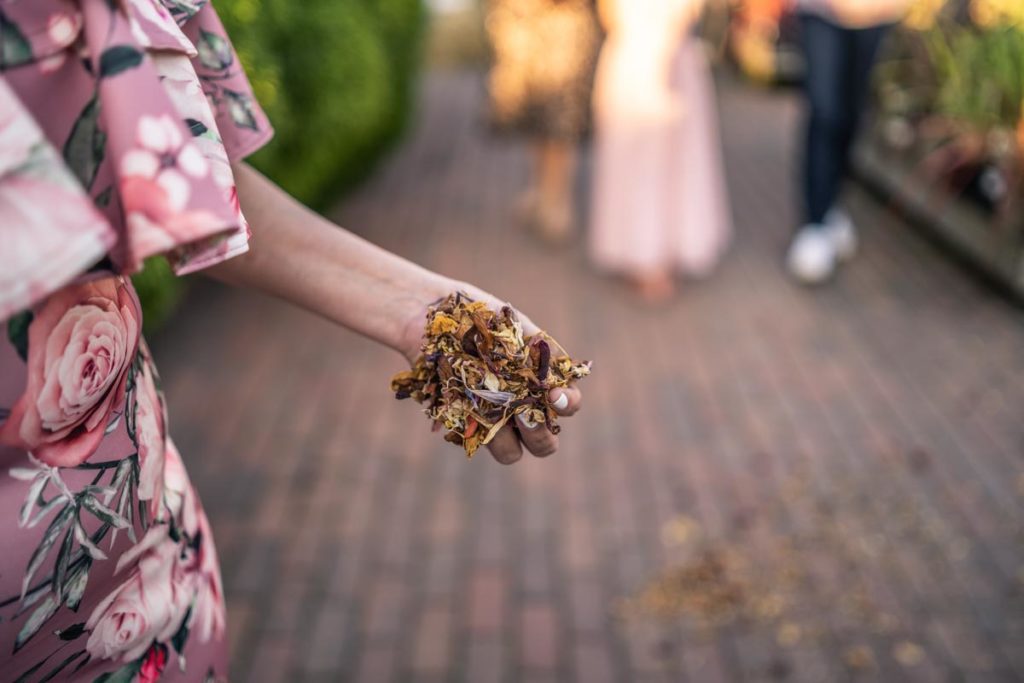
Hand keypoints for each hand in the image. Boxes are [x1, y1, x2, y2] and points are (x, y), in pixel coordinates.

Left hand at [397, 281, 582, 464]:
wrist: (435, 315)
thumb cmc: (481, 318)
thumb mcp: (515, 326)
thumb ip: (538, 351)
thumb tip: (553, 380)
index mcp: (542, 384)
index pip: (568, 405)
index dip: (568, 403)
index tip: (552, 393)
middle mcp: (521, 408)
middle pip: (545, 444)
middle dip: (539, 433)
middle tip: (522, 412)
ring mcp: (492, 421)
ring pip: (510, 453)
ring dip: (505, 439)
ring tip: (490, 412)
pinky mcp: (462, 425)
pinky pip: (473, 442)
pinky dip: (470, 427)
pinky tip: (461, 405)